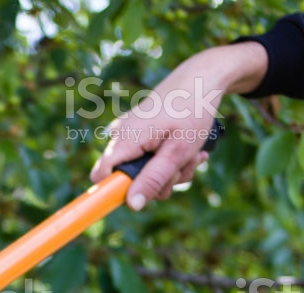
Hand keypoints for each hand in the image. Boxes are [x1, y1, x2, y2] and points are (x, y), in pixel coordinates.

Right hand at [90, 42, 267, 209]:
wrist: (202, 77)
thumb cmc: (192, 110)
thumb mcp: (178, 151)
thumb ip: (154, 179)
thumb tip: (133, 205)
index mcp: (124, 139)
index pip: (101, 176)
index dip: (115, 192)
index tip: (141, 197)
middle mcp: (120, 135)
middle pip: (128, 178)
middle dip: (159, 181)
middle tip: (184, 167)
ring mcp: (129, 133)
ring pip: (144, 170)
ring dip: (171, 171)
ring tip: (192, 154)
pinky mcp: (139, 132)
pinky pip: (149, 157)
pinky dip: (169, 159)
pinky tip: (188, 149)